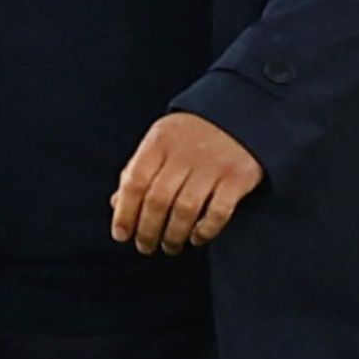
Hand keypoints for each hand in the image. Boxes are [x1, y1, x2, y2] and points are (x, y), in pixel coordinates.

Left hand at [111, 112, 263, 254]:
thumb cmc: (195, 133)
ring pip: (185, 210)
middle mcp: (186, 151)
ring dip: (173, 235)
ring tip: (170, 246)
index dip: (125, 213)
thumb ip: (139, 169)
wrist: (243, 112)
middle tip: (145, 247)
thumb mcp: (162, 141)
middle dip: (147, 231)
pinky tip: (197, 237)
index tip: (122, 235)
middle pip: (158, 200)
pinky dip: (205, 230)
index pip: (135, 182)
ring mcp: (214, 164)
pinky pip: (217, 213)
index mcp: (161, 140)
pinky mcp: (238, 177)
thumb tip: (116, 204)